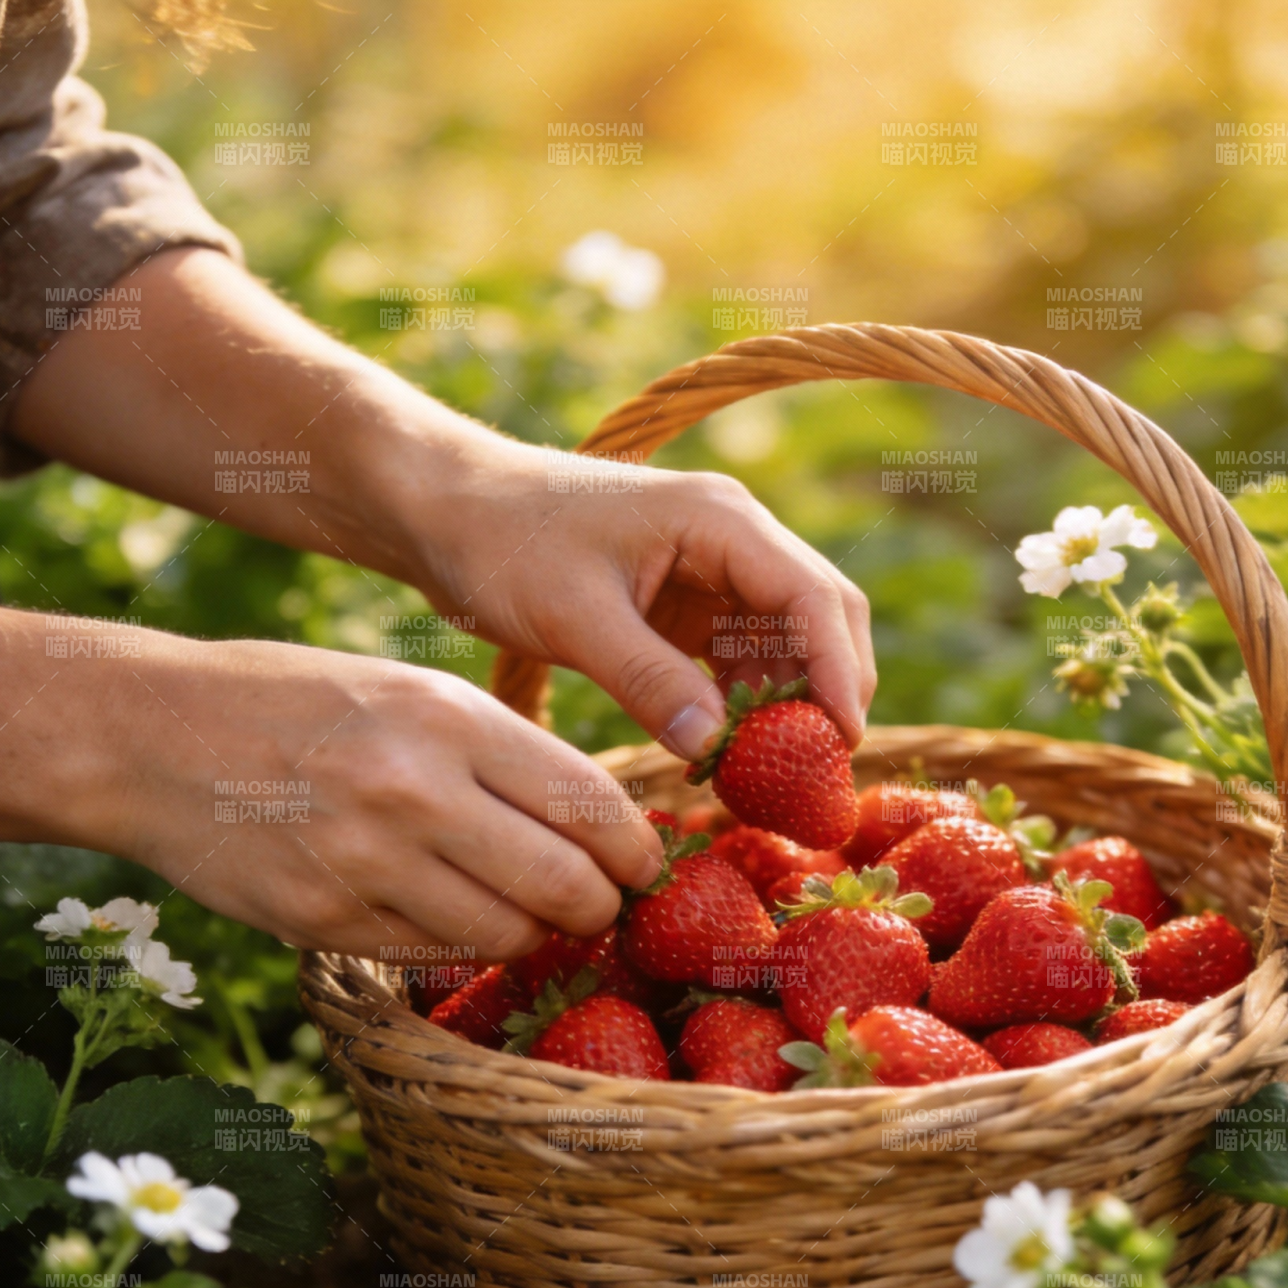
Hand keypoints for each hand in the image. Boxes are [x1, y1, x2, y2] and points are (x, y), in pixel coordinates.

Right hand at [0, 603, 662, 960]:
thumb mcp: (412, 690)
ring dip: (538, 934)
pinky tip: (457, 914)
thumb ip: (505, 752)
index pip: (590, 807)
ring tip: (532, 912)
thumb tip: (601, 824)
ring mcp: (366, 867)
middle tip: (600, 903)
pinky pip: (438, 955)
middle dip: (602, 907)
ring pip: (510, 936)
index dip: (636, 851)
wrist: (152, 735)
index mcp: (448, 720)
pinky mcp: (325, 924)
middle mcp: (414, 795)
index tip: (642, 863)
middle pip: (568, 887)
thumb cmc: (303, 702)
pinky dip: (466, 944)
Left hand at [11, 247, 876, 759]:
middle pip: (820, 617)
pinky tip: (729, 753)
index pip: (813, 596)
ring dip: (789, 703)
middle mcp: (733, 537)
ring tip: (778, 776)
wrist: (446, 510)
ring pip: (787, 641)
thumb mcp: (573, 616)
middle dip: (829, 691)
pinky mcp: (686, 601)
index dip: (837, 672)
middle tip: (820, 773)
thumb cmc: (502, 544)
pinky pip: (741, 657)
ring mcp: (713, 569)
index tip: (841, 743)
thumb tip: (713, 746)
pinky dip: (746, 703)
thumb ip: (648, 679)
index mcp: (720, 520)